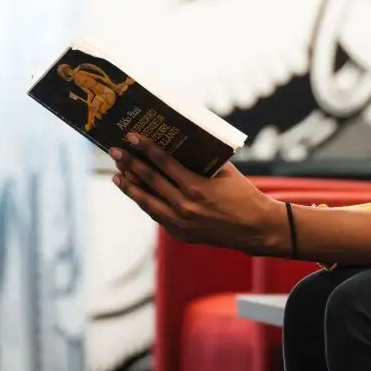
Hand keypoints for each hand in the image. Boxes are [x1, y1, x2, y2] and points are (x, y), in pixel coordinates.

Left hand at [110, 133, 289, 255]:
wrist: (255, 228)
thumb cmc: (243, 194)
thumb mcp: (225, 171)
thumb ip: (202, 159)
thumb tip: (182, 142)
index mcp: (196, 187)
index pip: (164, 163)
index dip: (146, 148)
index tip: (132, 137)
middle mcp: (184, 206)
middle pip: (150, 181)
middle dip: (130, 164)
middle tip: (115, 151)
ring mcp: (180, 223)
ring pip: (147, 201)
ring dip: (130, 186)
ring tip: (116, 175)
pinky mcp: (180, 233)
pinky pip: (156, 215)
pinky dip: (144, 202)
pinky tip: (136, 192)